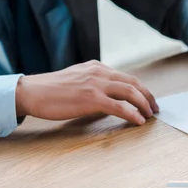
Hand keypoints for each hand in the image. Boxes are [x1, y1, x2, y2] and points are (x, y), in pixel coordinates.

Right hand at [15, 60, 159, 124]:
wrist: (32, 91)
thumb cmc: (50, 89)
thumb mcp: (77, 78)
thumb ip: (93, 82)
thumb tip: (107, 97)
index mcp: (97, 67)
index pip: (126, 77)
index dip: (141, 89)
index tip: (148, 99)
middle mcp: (99, 72)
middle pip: (133, 82)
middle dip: (148, 96)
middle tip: (155, 108)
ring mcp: (96, 84)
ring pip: (130, 92)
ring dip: (144, 104)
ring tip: (150, 115)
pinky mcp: (91, 98)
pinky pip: (119, 106)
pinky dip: (132, 114)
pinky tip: (139, 121)